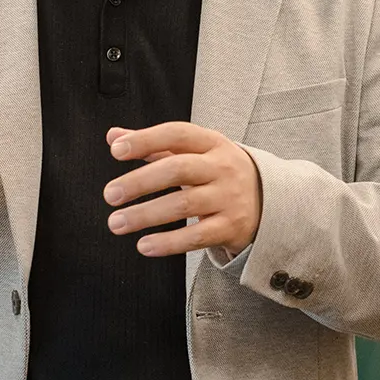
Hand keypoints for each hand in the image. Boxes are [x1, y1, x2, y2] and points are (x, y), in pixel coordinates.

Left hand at [101, 122, 261, 259]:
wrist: (270, 200)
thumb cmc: (218, 172)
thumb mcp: (194, 151)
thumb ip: (154, 145)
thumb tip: (113, 136)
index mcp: (211, 143)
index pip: (177, 134)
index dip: (146, 140)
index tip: (116, 150)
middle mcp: (221, 168)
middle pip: (178, 170)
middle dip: (140, 182)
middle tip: (109, 195)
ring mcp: (228, 198)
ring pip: (184, 205)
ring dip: (145, 215)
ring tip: (116, 223)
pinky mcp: (230, 227)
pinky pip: (196, 236)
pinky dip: (168, 243)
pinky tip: (144, 245)